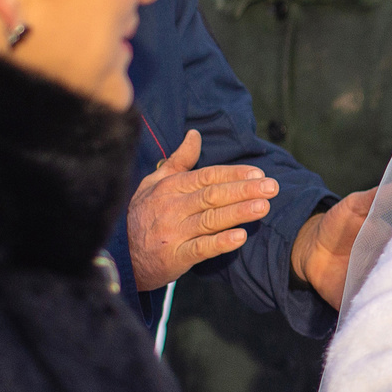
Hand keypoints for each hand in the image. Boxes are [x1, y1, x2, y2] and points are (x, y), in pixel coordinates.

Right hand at [129, 130, 277, 292]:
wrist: (120, 255)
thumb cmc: (142, 215)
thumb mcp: (154, 183)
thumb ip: (179, 161)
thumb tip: (195, 135)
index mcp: (170, 187)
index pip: (207, 176)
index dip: (233, 174)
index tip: (258, 173)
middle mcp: (172, 207)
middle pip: (212, 195)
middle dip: (244, 190)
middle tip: (272, 187)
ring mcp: (173, 232)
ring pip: (210, 219)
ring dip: (239, 212)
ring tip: (263, 207)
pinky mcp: (174, 256)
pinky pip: (200, 248)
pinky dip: (220, 242)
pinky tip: (240, 237)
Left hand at [290, 186, 379, 310]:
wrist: (311, 249)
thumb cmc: (338, 224)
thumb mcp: (356, 206)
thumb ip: (377, 198)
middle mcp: (387, 268)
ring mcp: (373, 286)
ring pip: (389, 296)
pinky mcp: (355, 302)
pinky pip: (366, 311)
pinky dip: (371, 317)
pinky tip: (377, 319)